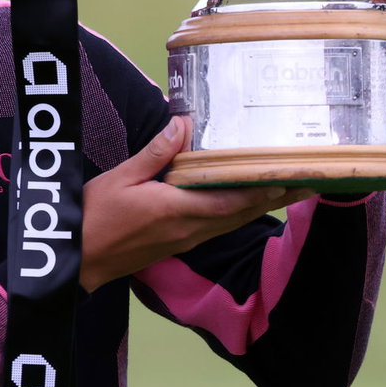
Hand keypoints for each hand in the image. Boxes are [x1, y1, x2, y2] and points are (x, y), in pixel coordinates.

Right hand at [78, 116, 310, 291]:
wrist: (77, 262)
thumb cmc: (94, 219)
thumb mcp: (120, 177)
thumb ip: (155, 153)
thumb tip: (182, 125)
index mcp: (177, 211)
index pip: (232, 201)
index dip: (264, 190)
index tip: (291, 176)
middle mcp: (189, 230)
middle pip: (241, 214)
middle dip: (275, 198)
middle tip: (308, 182)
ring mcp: (184, 240)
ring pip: (231, 222)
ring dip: (260, 207)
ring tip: (287, 192)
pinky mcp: (177, 244)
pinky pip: (217, 226)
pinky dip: (237, 213)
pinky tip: (244, 203)